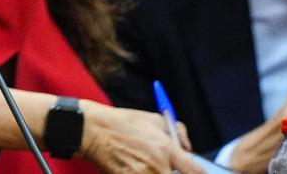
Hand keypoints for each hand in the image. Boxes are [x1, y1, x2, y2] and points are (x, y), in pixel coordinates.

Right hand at [80, 102, 201, 172]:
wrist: (91, 131)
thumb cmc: (122, 123)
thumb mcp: (153, 118)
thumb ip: (177, 132)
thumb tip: (188, 148)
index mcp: (166, 149)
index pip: (196, 172)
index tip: (194, 172)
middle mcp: (158, 166)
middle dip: (175, 173)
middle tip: (165, 165)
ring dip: (160, 172)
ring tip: (147, 164)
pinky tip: (137, 167)